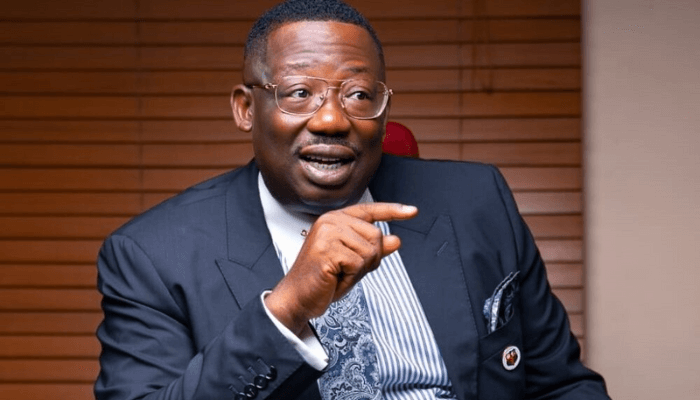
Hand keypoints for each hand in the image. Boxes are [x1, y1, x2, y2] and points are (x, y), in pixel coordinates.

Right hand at [264, 202, 417, 334]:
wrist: (298, 298)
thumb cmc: (323, 280)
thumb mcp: (354, 263)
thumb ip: (374, 249)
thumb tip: (396, 240)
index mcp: (336, 219)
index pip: (370, 210)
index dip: (393, 211)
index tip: (413, 211)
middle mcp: (331, 221)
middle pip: (376, 235)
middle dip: (370, 259)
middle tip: (347, 270)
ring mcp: (327, 233)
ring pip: (370, 251)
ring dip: (359, 270)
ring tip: (339, 275)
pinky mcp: (326, 249)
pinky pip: (358, 263)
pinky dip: (351, 277)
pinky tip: (335, 279)